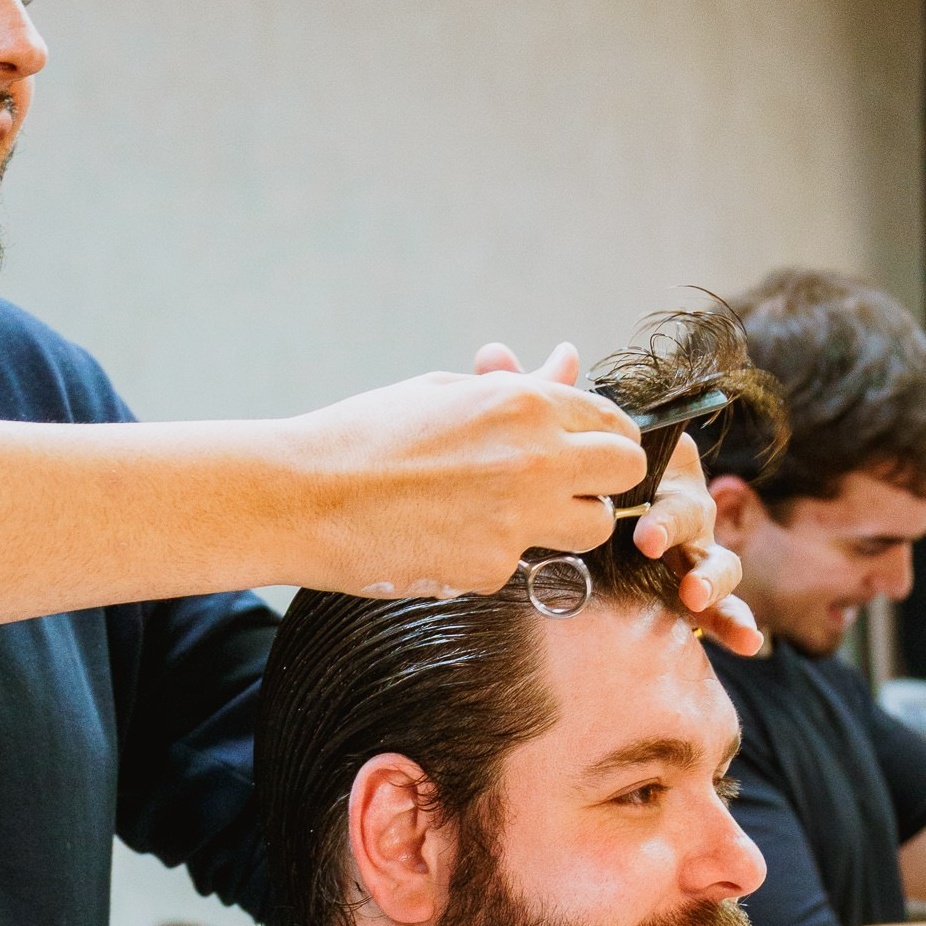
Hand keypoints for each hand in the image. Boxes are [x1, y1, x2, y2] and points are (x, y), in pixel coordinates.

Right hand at [290, 343, 645, 598]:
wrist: (301, 496)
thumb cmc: (366, 435)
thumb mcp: (445, 394)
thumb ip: (520, 386)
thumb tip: (569, 356)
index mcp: (523, 405)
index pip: (612, 421)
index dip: (601, 436)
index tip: (580, 449)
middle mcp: (533, 460)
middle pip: (624, 472)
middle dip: (603, 478)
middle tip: (567, 484)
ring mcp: (516, 520)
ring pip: (592, 528)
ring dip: (567, 521)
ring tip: (509, 513)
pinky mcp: (490, 569)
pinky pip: (524, 562)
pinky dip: (497, 552)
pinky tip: (447, 536)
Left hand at [472, 343, 759, 654]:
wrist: (565, 538)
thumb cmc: (561, 481)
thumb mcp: (538, 440)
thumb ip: (525, 401)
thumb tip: (493, 354)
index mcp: (654, 466)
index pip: (669, 472)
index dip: (658, 498)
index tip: (638, 526)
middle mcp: (680, 506)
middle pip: (693, 513)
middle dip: (676, 529)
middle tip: (649, 546)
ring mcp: (691, 552)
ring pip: (719, 560)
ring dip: (713, 576)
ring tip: (693, 595)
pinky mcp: (693, 596)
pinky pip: (724, 609)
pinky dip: (740, 622)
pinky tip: (748, 643)